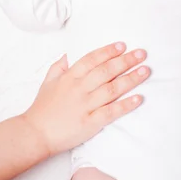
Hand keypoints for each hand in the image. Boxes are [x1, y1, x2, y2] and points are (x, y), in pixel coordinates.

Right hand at [22, 43, 148, 155]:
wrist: (35, 134)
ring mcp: (85, 105)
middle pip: (106, 71)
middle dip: (126, 61)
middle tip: (141, 54)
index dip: (108, 51)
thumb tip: (66, 55)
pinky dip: (126, 105)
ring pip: (112, 89)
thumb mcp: (47, 82)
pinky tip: (139, 98)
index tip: (122, 45)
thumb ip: (58, 67)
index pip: (92, 59)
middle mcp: (79, 89)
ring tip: (145, 71)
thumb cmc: (42, 109)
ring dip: (131, 79)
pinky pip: (111, 112)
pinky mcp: (90, 123)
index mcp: (69, 77)